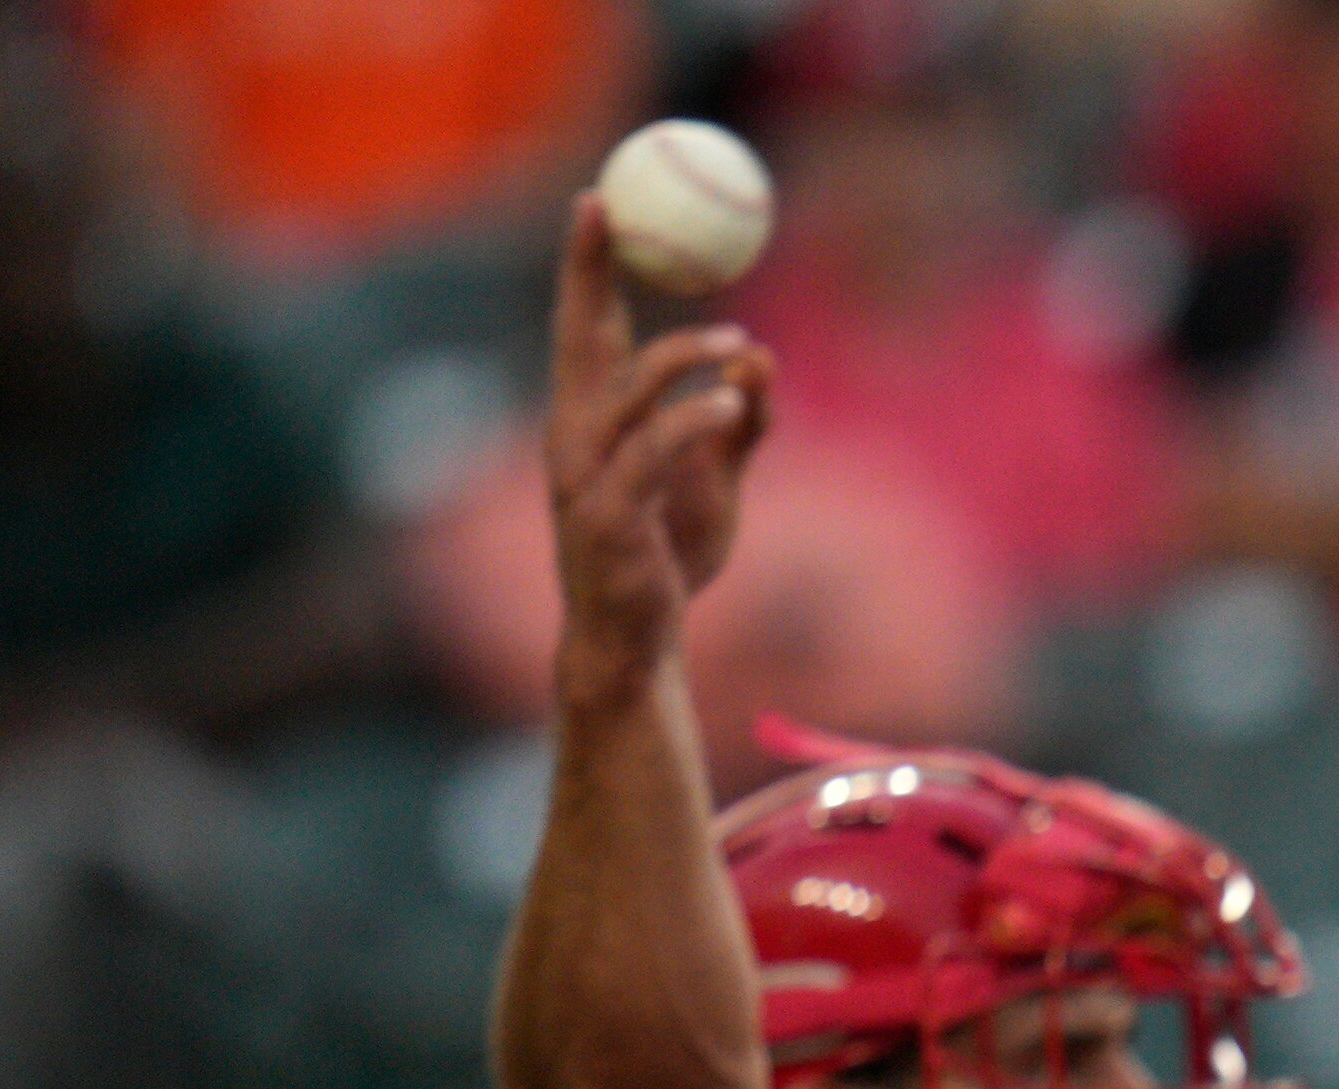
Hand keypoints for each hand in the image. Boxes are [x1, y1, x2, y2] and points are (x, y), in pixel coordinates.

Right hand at [543, 195, 774, 708]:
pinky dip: (695, 419)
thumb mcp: (717, 479)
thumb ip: (740, 422)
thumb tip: (764, 358)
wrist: (638, 642)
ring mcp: (585, 476)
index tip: (598, 196)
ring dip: (685, 356)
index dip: (587, 261)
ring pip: (630, 390)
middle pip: (581, 334)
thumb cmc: (667, 556)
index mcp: (591, 418)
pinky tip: (732, 403)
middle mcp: (573, 435)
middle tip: (624, 212)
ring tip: (740, 345)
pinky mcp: (610, 517)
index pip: (585, 324)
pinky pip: (654, 451)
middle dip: (590, 267)